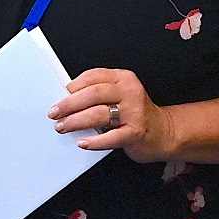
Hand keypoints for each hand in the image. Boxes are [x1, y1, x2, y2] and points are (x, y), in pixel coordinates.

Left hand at [50, 67, 174, 162]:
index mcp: (124, 79)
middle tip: (55, 112)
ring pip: (98, 114)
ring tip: (62, 126)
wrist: (163, 132)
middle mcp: (130, 92)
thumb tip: (68, 98)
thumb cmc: (136, 114)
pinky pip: (110, 137)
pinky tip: (82, 142)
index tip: (60, 95)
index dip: (74, 86)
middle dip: (69, 104)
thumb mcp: (120, 95)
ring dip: (76, 121)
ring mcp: (134, 112)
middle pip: (93, 94)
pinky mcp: (136, 132)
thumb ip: (99, 93)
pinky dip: (94, 141)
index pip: (94, 76)